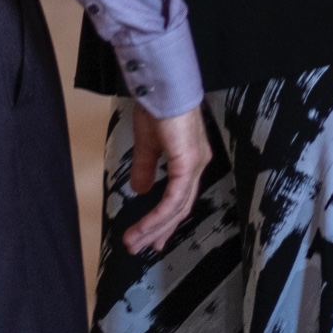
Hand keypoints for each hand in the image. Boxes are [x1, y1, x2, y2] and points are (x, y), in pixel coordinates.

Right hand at [123, 104, 210, 253]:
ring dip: (154, 227)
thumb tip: (140, 189)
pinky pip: (174, 198)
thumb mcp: (147, 143)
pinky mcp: (188, 163)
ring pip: (177, 207)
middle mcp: (198, 164)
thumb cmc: (156, 106)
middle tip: (140, 247)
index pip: (181, 197)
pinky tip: (146, 226)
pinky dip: (158, 215)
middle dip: (159, 230)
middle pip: (181, 207)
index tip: (152, 237)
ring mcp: (195, 164)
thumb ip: (145, 167)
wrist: (161, 85)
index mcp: (190, 159)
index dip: (166, 219)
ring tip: (134, 241)